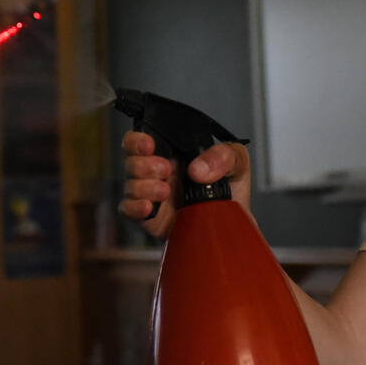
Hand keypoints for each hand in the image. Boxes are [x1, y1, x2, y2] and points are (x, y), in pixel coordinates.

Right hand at [118, 131, 252, 239]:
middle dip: (143, 164)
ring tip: (166, 190)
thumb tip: (197, 169)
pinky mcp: (149, 217)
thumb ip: (223, 155)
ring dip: (144, 186)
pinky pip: (128, 210)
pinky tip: (150, 207)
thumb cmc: (230, 190)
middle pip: (130, 161)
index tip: (149, 145)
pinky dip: (135, 207)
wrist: (232, 224)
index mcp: (171, 153)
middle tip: (166, 169)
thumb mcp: (237, 162)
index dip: (137, 140)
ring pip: (129, 185)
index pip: (140, 140)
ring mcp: (150, 195)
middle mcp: (156, 172)